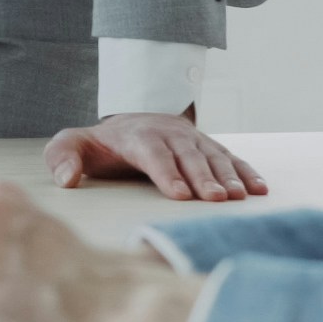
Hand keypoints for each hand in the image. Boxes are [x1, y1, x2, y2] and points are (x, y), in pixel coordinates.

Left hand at [46, 111, 268, 202]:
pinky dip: (246, 172)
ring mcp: (191, 139)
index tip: (180, 195)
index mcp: (137, 137)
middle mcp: (169, 135)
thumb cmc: (100, 145)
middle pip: (188, 156)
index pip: (154, 154)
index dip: (168, 173)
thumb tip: (67, 178)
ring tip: (241, 197)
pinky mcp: (207, 147)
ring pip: (213, 156)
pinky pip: (230, 157)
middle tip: (217, 200)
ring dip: (229, 176)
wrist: (129, 121)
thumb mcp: (73, 144)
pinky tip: (260, 189)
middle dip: (204, 177)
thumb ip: (63, 156)